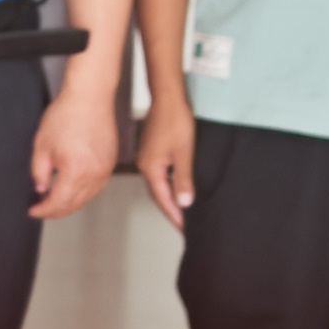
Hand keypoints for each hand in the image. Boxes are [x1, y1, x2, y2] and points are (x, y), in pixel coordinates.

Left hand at [29, 73, 119, 220]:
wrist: (90, 96)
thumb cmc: (67, 114)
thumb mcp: (42, 145)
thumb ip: (39, 172)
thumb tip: (41, 189)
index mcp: (76, 171)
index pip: (58, 203)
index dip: (43, 210)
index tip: (33, 210)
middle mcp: (95, 174)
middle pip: (74, 204)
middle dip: (55, 210)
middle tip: (40, 207)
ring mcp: (105, 169)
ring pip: (86, 198)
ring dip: (69, 203)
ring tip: (53, 200)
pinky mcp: (110, 163)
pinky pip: (96, 187)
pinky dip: (82, 193)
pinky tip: (71, 189)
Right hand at [135, 89, 196, 231]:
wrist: (167, 99)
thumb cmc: (176, 122)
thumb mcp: (184, 153)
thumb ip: (182, 179)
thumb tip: (184, 202)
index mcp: (151, 168)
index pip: (163, 199)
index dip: (174, 215)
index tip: (183, 228)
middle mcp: (144, 165)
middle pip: (157, 194)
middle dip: (170, 210)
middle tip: (183, 224)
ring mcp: (145, 158)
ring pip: (156, 184)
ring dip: (167, 197)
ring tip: (180, 210)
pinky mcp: (149, 151)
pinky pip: (157, 174)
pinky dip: (166, 185)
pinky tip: (174, 186)